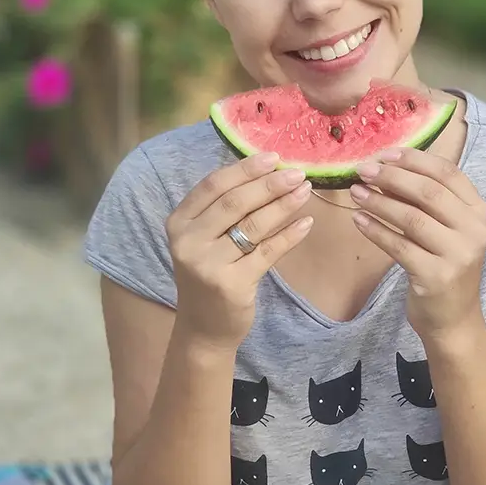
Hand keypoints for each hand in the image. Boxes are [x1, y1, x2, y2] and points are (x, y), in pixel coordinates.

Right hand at [166, 153, 313, 350]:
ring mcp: (208, 265)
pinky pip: (267, 252)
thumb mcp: (203, 238)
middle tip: (297, 173)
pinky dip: (289, 235)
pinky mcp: (232, 285)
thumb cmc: (208, 273)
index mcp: (179, 222)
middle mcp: (188, 242)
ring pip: (253, 225)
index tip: (273, 157)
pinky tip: (306, 222)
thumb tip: (265, 171)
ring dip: (283, 205)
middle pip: (234, 203)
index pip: (213, 185)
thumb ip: (222, 209)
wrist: (203, 327)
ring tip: (305, 191)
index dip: (244, 169)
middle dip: (269, 184)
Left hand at [349, 148, 485, 341]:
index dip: (414, 160)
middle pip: (428, 192)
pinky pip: (398, 246)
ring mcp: (458, 255)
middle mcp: (474, 231)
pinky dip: (374, 230)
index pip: (447, 173)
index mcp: (478, 211)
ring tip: (355, 192)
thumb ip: (422, 200)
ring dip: (378, 202)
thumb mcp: (442, 228)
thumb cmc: (442, 263)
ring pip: (411, 218)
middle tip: (363, 171)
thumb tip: (382, 169)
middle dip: (391, 178)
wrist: (452, 318)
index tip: (384, 154)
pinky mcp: (436, 276)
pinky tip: (357, 219)